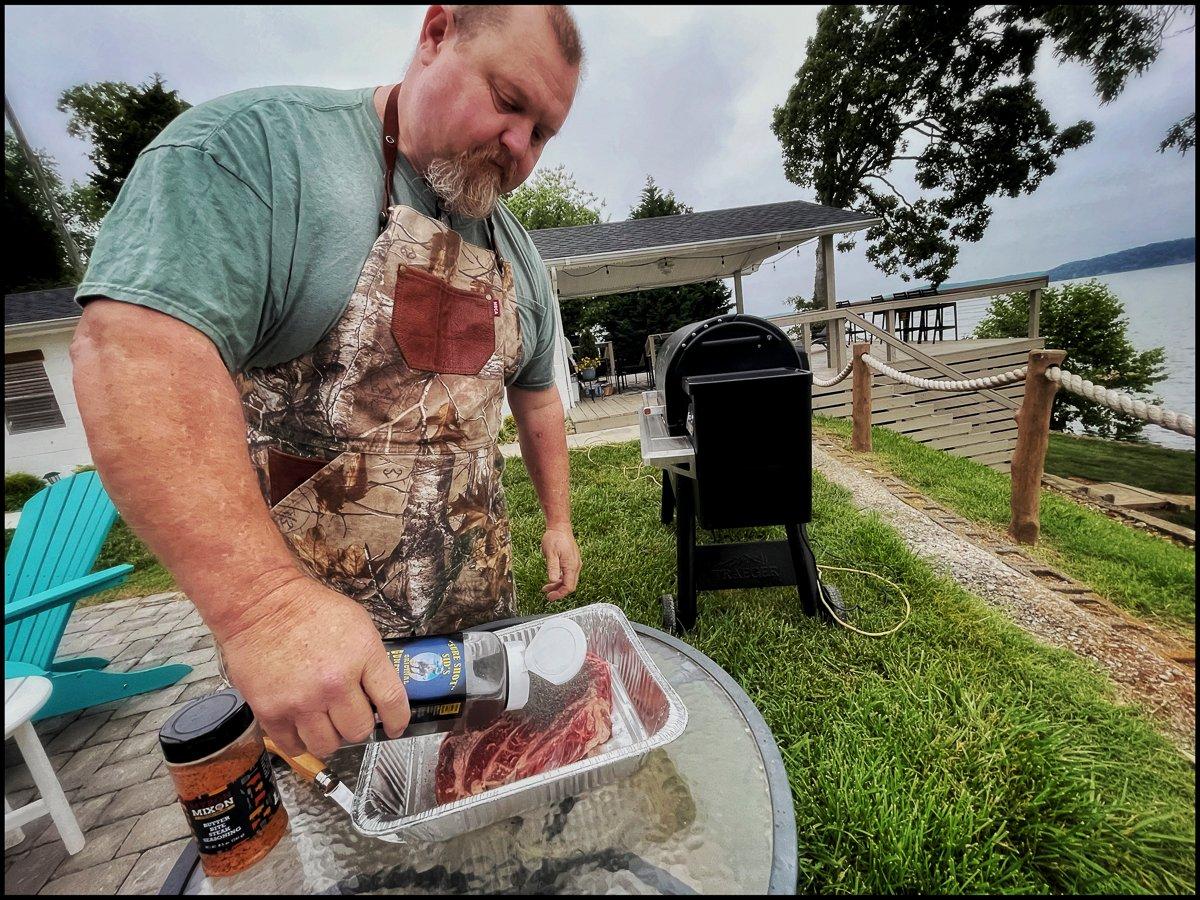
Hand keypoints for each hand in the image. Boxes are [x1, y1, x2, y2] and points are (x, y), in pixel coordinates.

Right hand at [217, 576, 409, 757]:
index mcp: (362, 656)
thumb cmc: (309, 609)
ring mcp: (302, 700)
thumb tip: (381, 694)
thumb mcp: (358, 625)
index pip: (391, 702)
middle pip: (359, 731)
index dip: (397, 721)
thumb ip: (372, 661)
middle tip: (350, 716)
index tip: (394, 727)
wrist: (261, 604)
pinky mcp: (272, 712)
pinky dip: (300, 742)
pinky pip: (294, 746)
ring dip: (330, 737)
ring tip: (324, 722)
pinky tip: (302, 727)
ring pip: (328, 745)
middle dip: (358, 726)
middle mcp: (334, 683)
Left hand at [541, 524, 580, 601]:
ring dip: (558, 586)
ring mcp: (575, 563)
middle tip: (547, 595)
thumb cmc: (554, 538)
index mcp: (571, 566)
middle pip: (570, 585)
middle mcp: (576, 566)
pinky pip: (568, 574)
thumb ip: (552, 567)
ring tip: (546, 588)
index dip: (560, 594)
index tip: (550, 597)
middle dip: (558, 592)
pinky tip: (552, 579)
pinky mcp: (572, 561)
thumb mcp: (550, 553)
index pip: (569, 587)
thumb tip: (552, 580)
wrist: (560, 527)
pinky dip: (560, 579)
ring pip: (569, 580)